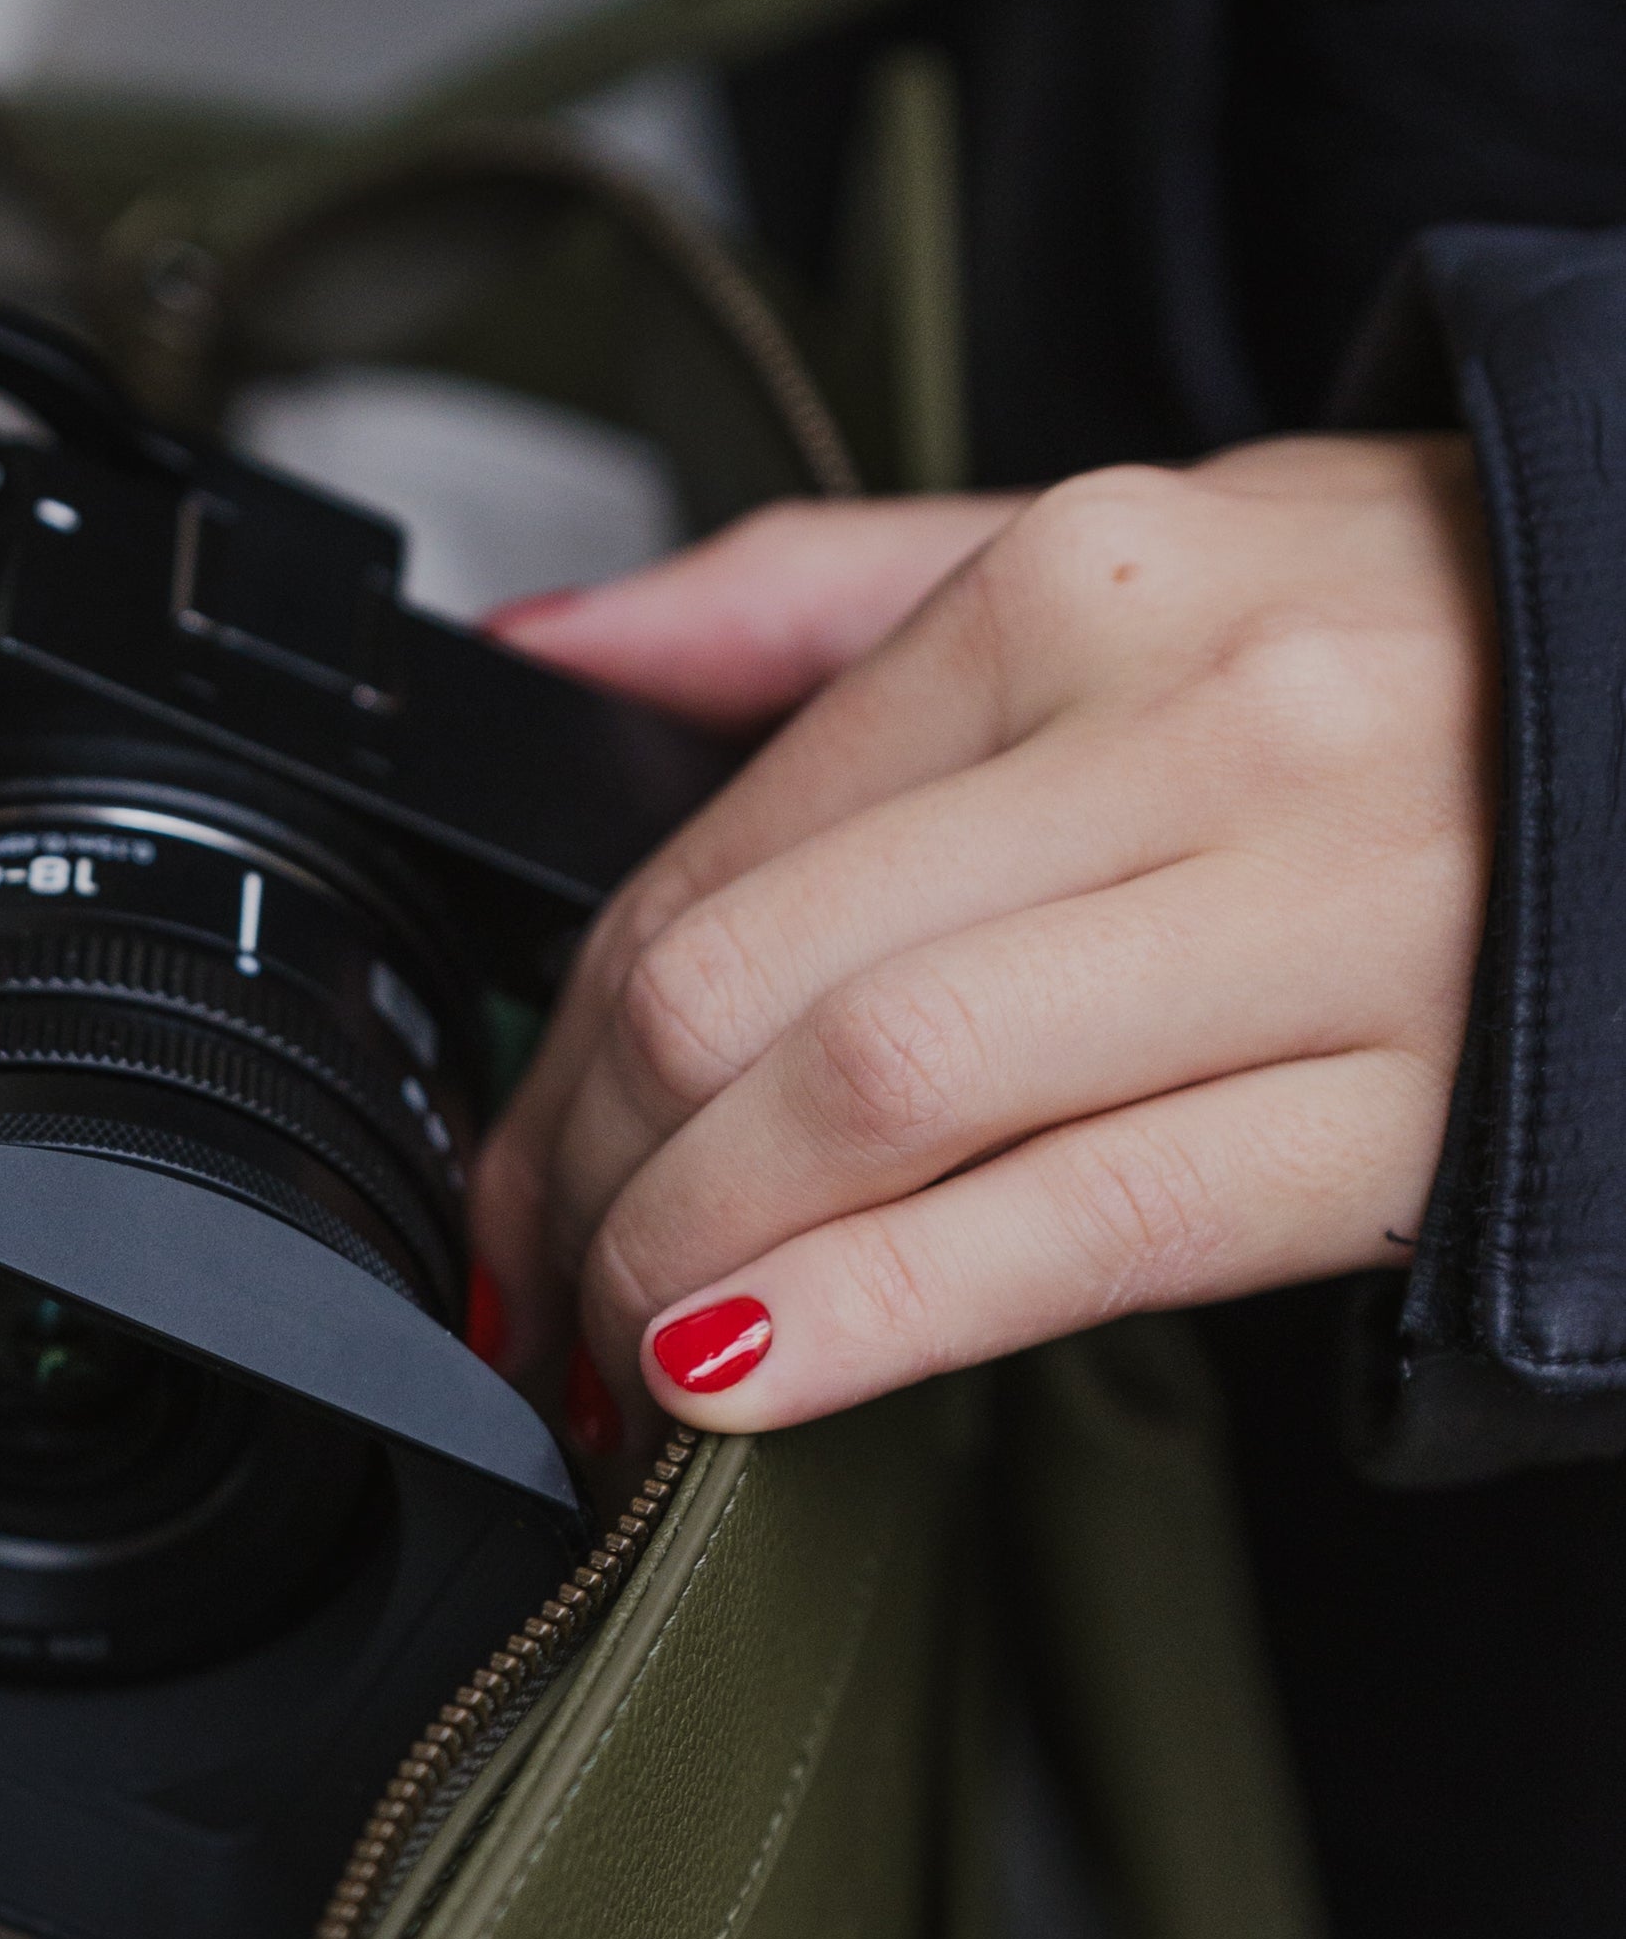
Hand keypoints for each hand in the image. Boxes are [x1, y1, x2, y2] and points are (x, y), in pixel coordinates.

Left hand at [471, 443, 1497, 1439]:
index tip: (510, 1157)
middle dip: (591, 1170)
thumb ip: (818, 599)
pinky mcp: (1397, 1118)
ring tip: (616, 1347)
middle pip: (757, 986)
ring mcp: (1311, 928)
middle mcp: (1197, 738)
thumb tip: (550, 649)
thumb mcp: (1140, 559)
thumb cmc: (1428, 658)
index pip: (724, 850)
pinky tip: (744, 1380)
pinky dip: (866, 1315)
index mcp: (1090, 589)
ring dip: (687, 1261)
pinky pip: (1077, 1227)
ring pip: (880, 1101)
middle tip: (540, 1277)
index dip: (560, 1044)